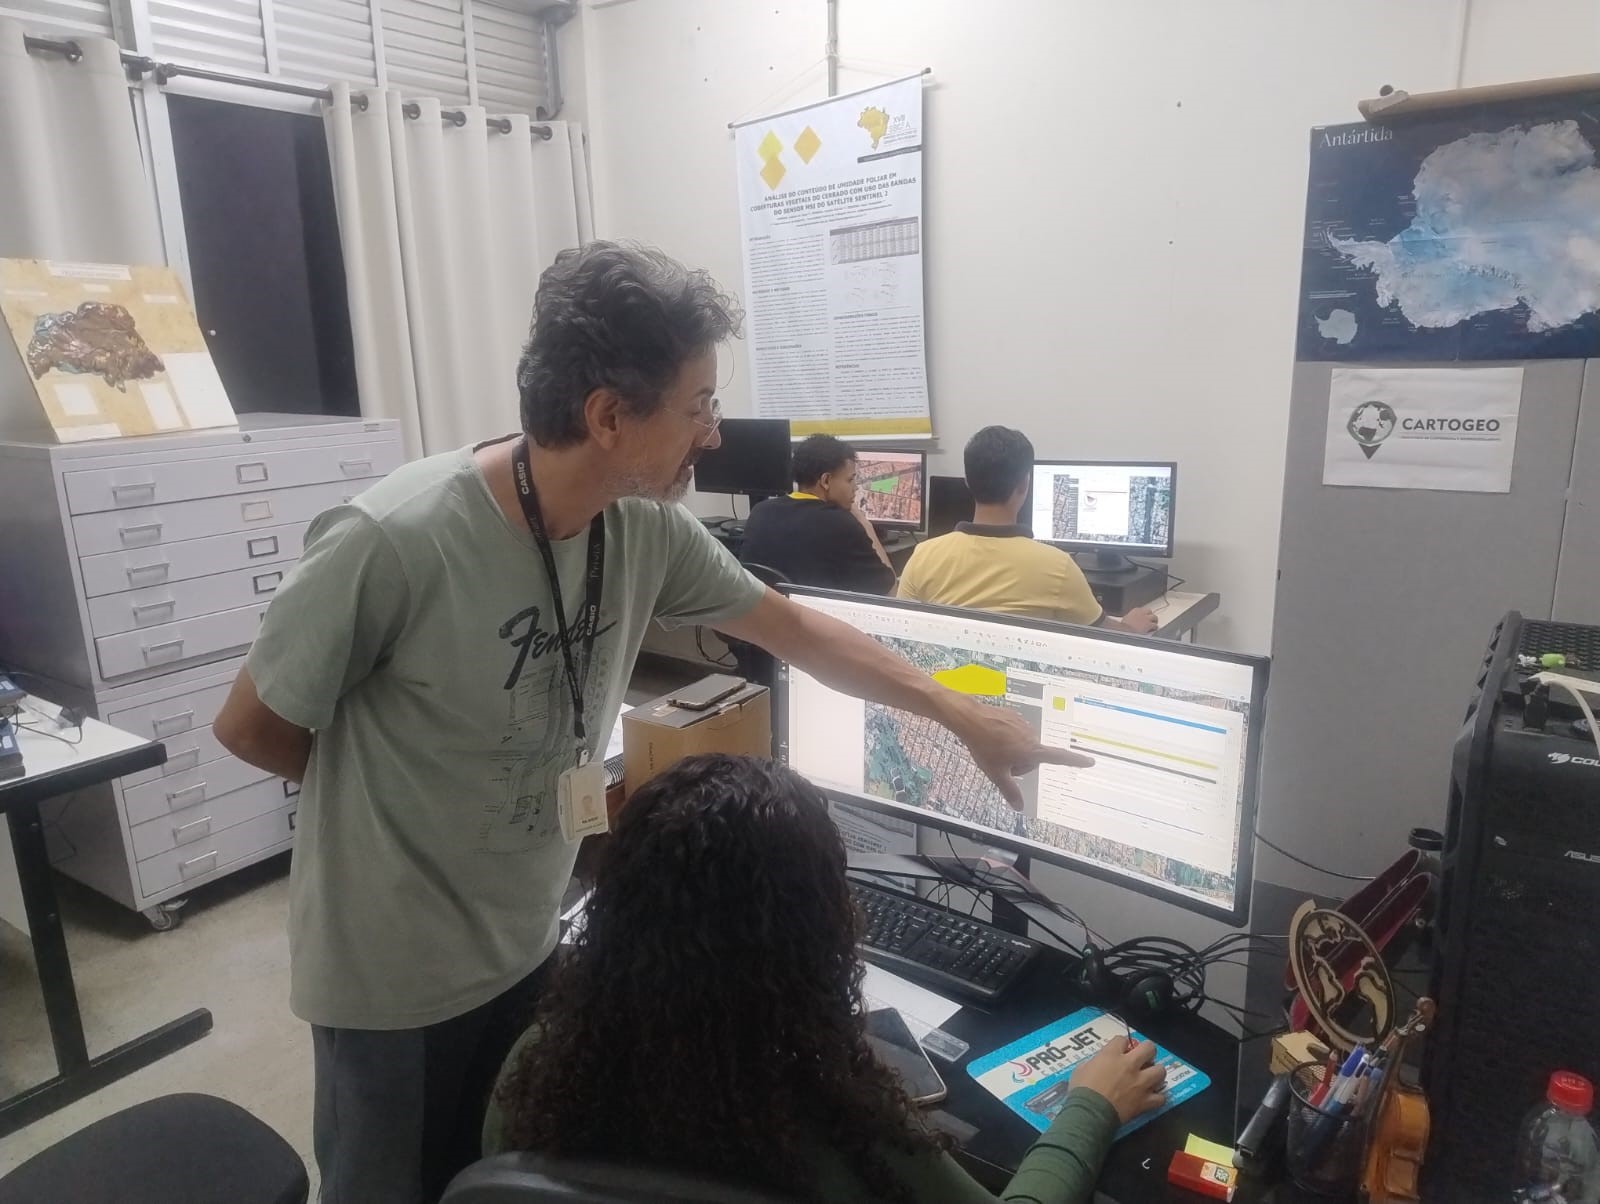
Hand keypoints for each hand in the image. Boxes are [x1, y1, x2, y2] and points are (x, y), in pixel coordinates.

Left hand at [950, 698, 1092, 808]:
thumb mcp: (996, 773)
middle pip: (1033, 757)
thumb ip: (1010, 791)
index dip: (1075, 761)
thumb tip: (1020, 807)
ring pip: (1023, 745)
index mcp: (1031, 751)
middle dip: (1020, 762)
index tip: (1090, 761)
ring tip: (994, 748)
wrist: (970, 719)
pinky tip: (993, 737)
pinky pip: (1016, 733)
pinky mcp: (1015, 717)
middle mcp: (1031, 736)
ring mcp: (1023, 725)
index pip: (1059, 757)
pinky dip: (1007, 738)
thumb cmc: (984, 747)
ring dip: (1013, 750)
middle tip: (1001, 762)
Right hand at [1071, 1039, 1167, 1124]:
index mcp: (1112, 1055)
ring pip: (1160, 1071)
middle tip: (1143, 1057)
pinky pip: (1160, 1098)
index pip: (1122, 1039)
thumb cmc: (1082, 1090)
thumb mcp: (1081, 1069)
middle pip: (1149, 1048)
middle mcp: (1130, 1065)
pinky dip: (1157, 1097)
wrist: (1090, 1113)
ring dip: (1156, 1072)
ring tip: (1150, 1076)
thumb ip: (1094, 1062)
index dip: (1121, 1043)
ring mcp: (1140, 1083)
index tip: (1120, 1049)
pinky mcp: (1144, 1101)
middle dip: (1147, 1051)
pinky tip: (1151, 1097)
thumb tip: (1099, 1063)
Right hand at [1121, 607, 1158, 634]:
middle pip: (1150, 612)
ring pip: (1154, 617)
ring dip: (1154, 621)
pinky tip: (1153, 630)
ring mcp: (1146, 618)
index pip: (1143, 610)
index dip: (1145, 614)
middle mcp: (1142, 613)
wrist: (1125, 631)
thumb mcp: (1126, 618)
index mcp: (1136, 610)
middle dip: (1150, 616)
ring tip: (1153, 625)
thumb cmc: (1124, 626)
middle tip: (1151, 620)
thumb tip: (1132, 620)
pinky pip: (1155, 625)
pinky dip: (1155, 627)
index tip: (1144, 617)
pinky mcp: (1149, 625)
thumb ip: (1131, 617)